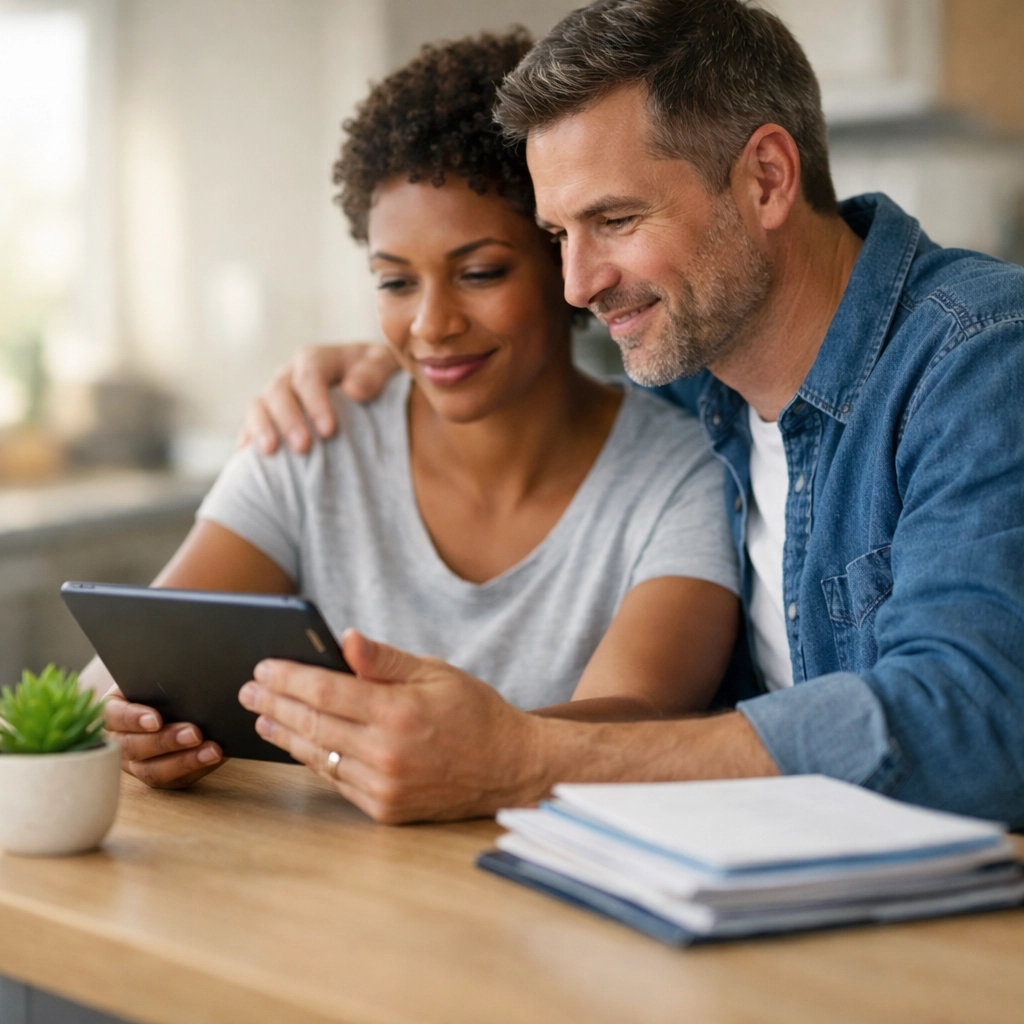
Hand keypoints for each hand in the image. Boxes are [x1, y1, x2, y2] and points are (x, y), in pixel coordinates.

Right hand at [105, 687, 224, 788]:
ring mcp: (136, 763)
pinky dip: (197, 770)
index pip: (114, 716)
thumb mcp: (159, 678)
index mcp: (114, 711)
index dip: (133, 719)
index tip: (156, 720)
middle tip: (195, 733)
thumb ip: (165, 681)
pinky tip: (216, 758)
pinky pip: (175, 781)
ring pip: (153, 770)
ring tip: (212, 750)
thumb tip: (189, 681)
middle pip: (132, 748)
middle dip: (165, 741)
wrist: (178, 699)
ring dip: (184, 761)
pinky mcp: (159, 776)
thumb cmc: (164, 685)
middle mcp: (119, 741)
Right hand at [238, 343, 398, 455]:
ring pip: (259, 405)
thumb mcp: (388, 366)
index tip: (329, 430)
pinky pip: (251, 424)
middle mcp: (292, 374)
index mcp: (320, 359)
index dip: (316, 400)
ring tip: (270, 452)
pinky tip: (247, 458)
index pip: (310, 372)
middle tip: (303, 448)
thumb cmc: (382, 378)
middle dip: (289, 419)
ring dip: (262, 428)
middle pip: (279, 390)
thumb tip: (353, 390)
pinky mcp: (270, 417)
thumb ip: (375, 373)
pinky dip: (248, 438)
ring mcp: (278, 395)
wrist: (374, 390)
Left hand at [238, 631, 551, 822]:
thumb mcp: (435, 672)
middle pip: (313, 723)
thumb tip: (343, 639)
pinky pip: (338, 782)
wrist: (509, 767)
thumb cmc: (474, 711)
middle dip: (274, 705)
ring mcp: (385, 785)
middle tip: (249, 691)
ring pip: (319, 756)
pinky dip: (315, 761)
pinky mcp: (386, 809)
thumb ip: (384, 659)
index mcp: (399, 711)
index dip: (287, 678)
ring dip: (286, 735)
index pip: (325, 690)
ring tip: (263, 719)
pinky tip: (300, 745)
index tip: (263, 668)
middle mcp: (387, 752)